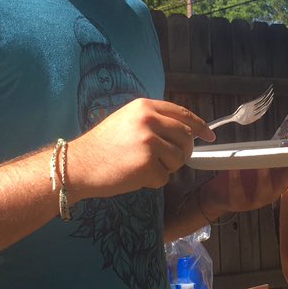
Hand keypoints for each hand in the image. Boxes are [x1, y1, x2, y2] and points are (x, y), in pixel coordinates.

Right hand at [67, 98, 213, 199]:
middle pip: (186, 137)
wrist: (78, 166)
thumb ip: (154, 121)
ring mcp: (149, 142)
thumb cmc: (102, 147)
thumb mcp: (127, 121)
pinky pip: (165, 178)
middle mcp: (148, 120)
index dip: (199, 125)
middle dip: (182, 152)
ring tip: (142, 166)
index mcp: (144, 107)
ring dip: (166, 168)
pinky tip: (134, 176)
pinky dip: (153, 182)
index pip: (183, 113)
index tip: (209, 134)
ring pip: (179, 159)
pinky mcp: (147, 165)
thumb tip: (185, 130)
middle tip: (166, 161)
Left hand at [198, 164, 287, 220]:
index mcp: (278, 184)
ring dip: (265, 176)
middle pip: (285, 182)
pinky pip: (238, 191)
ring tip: (264, 164)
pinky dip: (236, 180)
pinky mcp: (238, 203)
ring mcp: (255, 200)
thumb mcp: (260, 168)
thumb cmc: (241, 178)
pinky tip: (234, 170)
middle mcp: (271, 193)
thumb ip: (275, 160)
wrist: (216, 197)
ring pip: (264, 190)